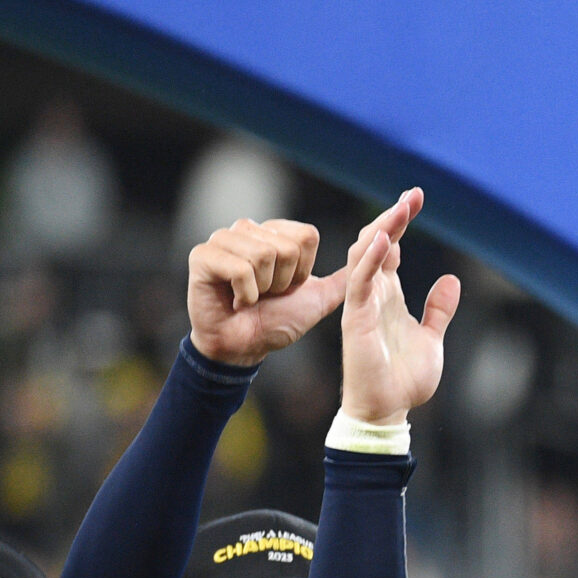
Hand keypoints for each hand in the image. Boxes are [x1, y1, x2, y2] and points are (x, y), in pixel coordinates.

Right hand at [186, 218, 345, 367]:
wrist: (244, 347)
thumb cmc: (277, 321)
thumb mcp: (319, 298)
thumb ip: (347, 277)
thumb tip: (376, 254)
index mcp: (274, 232)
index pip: (307, 237)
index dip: (304, 271)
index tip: (287, 287)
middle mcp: (247, 229)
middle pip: (287, 247)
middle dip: (283, 281)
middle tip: (265, 294)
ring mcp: (222, 239)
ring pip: (264, 255)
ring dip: (263, 289)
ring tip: (249, 296)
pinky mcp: (202, 255)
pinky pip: (239, 269)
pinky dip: (244, 294)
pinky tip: (234, 300)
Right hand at [337, 189, 458, 426]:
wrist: (388, 412)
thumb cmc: (404, 380)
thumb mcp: (432, 339)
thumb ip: (439, 310)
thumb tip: (451, 280)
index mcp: (389, 295)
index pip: (389, 248)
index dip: (400, 222)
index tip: (415, 198)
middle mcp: (373, 294)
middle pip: (375, 243)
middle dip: (392, 217)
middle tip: (412, 194)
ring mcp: (362, 304)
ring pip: (364, 255)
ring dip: (382, 230)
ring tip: (402, 208)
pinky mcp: (357, 319)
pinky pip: (360, 282)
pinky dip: (370, 260)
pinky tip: (382, 240)